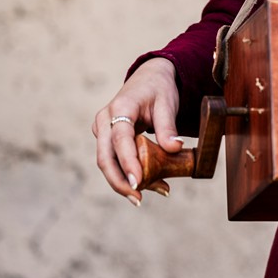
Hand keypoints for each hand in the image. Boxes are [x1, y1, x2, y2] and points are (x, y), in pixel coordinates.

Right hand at [93, 58, 180, 206]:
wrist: (149, 78)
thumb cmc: (159, 88)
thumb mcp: (167, 103)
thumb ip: (168, 126)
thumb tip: (174, 148)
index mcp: (120, 107)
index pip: (120, 139)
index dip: (127, 162)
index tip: (137, 182)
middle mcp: (105, 120)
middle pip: (105, 157)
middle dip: (119, 181)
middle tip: (138, 199)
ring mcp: (102, 130)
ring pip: (107, 162)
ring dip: (124, 181)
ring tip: (146, 196)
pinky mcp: (106, 139)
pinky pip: (113, 160)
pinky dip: (127, 174)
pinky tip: (146, 185)